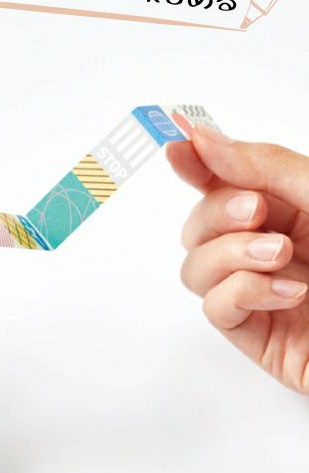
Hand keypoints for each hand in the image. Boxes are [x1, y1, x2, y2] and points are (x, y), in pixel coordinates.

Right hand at [167, 125, 308, 391]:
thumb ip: (264, 166)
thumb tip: (201, 139)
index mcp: (294, 209)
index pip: (226, 182)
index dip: (197, 163)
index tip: (177, 146)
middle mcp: (271, 247)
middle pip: (199, 225)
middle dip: (217, 214)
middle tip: (256, 213)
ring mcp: (260, 292)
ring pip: (196, 267)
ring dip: (229, 255)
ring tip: (280, 257)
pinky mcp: (256, 333)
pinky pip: (213, 306)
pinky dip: (242, 293)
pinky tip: (289, 294)